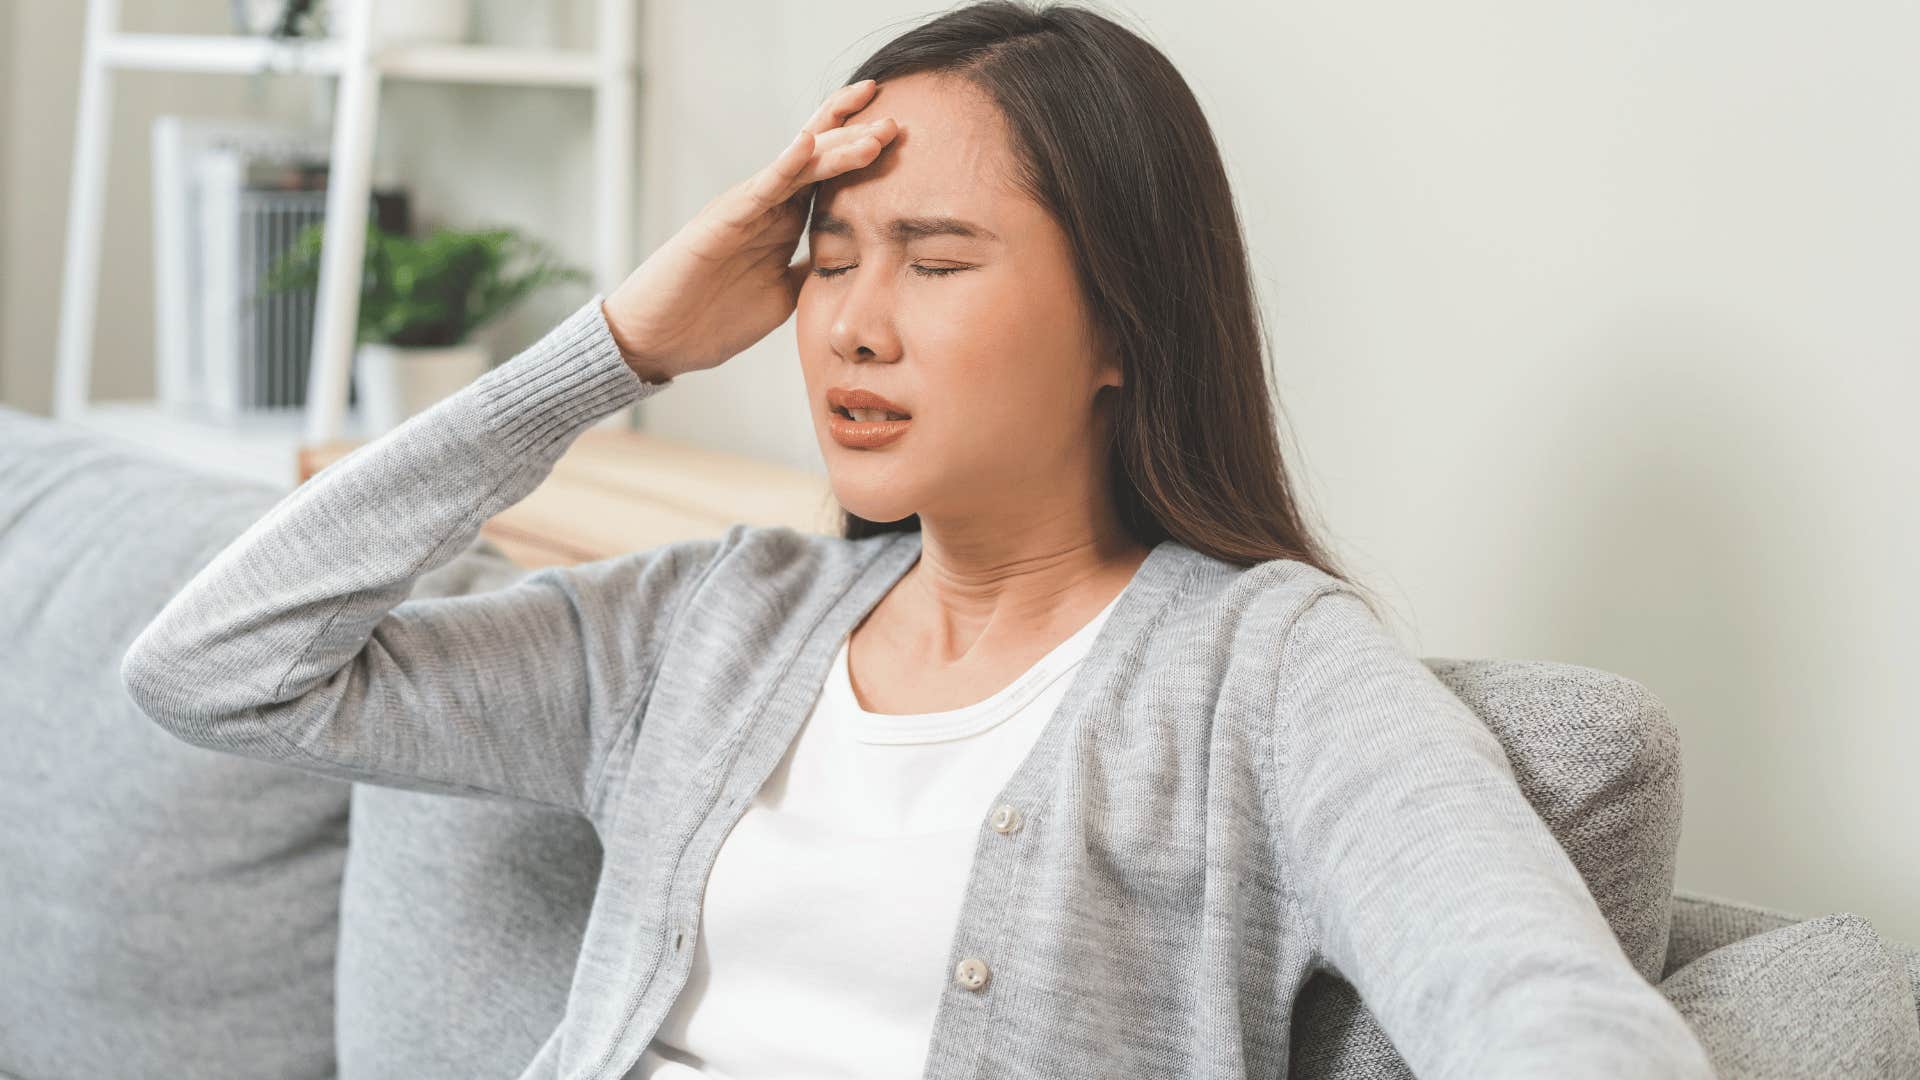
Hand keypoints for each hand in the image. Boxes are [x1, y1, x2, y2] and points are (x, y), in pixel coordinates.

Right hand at [601, 79, 899, 382]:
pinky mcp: (722, 220)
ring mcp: (745, 208)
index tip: (902, 138)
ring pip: (798, 167)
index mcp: (782, 222)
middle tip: (899, 122)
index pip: (830, 179)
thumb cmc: (712, 317)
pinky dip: (783, 165)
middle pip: (819, 160)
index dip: (862, 156)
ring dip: (836, 146)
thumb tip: (851, 264)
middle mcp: (766, 205)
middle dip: (858, 139)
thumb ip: (811, 270)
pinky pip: (760, 188)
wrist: (660, 339)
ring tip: (873, 129)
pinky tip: (807, 143)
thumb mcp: (782, 294)